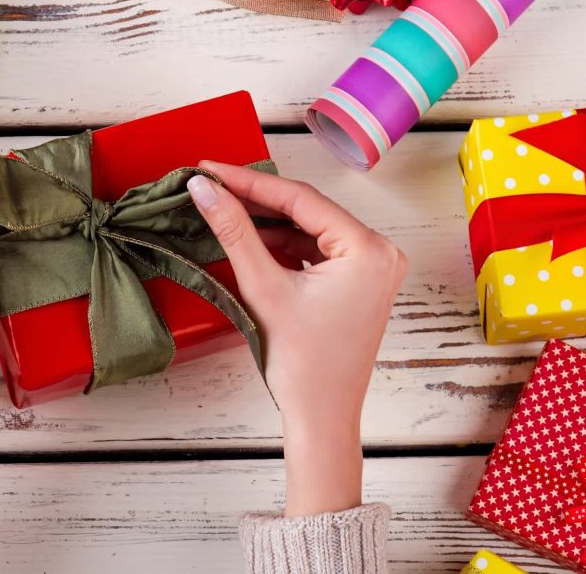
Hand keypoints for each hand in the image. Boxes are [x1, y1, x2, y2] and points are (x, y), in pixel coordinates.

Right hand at [187, 162, 406, 516]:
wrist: (320, 416)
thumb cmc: (303, 364)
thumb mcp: (262, 287)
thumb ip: (233, 231)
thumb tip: (205, 190)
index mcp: (368, 249)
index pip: (300, 199)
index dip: (249, 181)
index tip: (211, 169)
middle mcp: (380, 253)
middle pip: (306, 211)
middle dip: (256, 200)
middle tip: (211, 184)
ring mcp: (372, 269)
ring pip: (309, 230)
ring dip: (266, 223)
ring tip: (222, 211)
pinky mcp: (358, 283)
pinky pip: (315, 251)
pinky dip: (282, 246)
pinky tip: (248, 241)